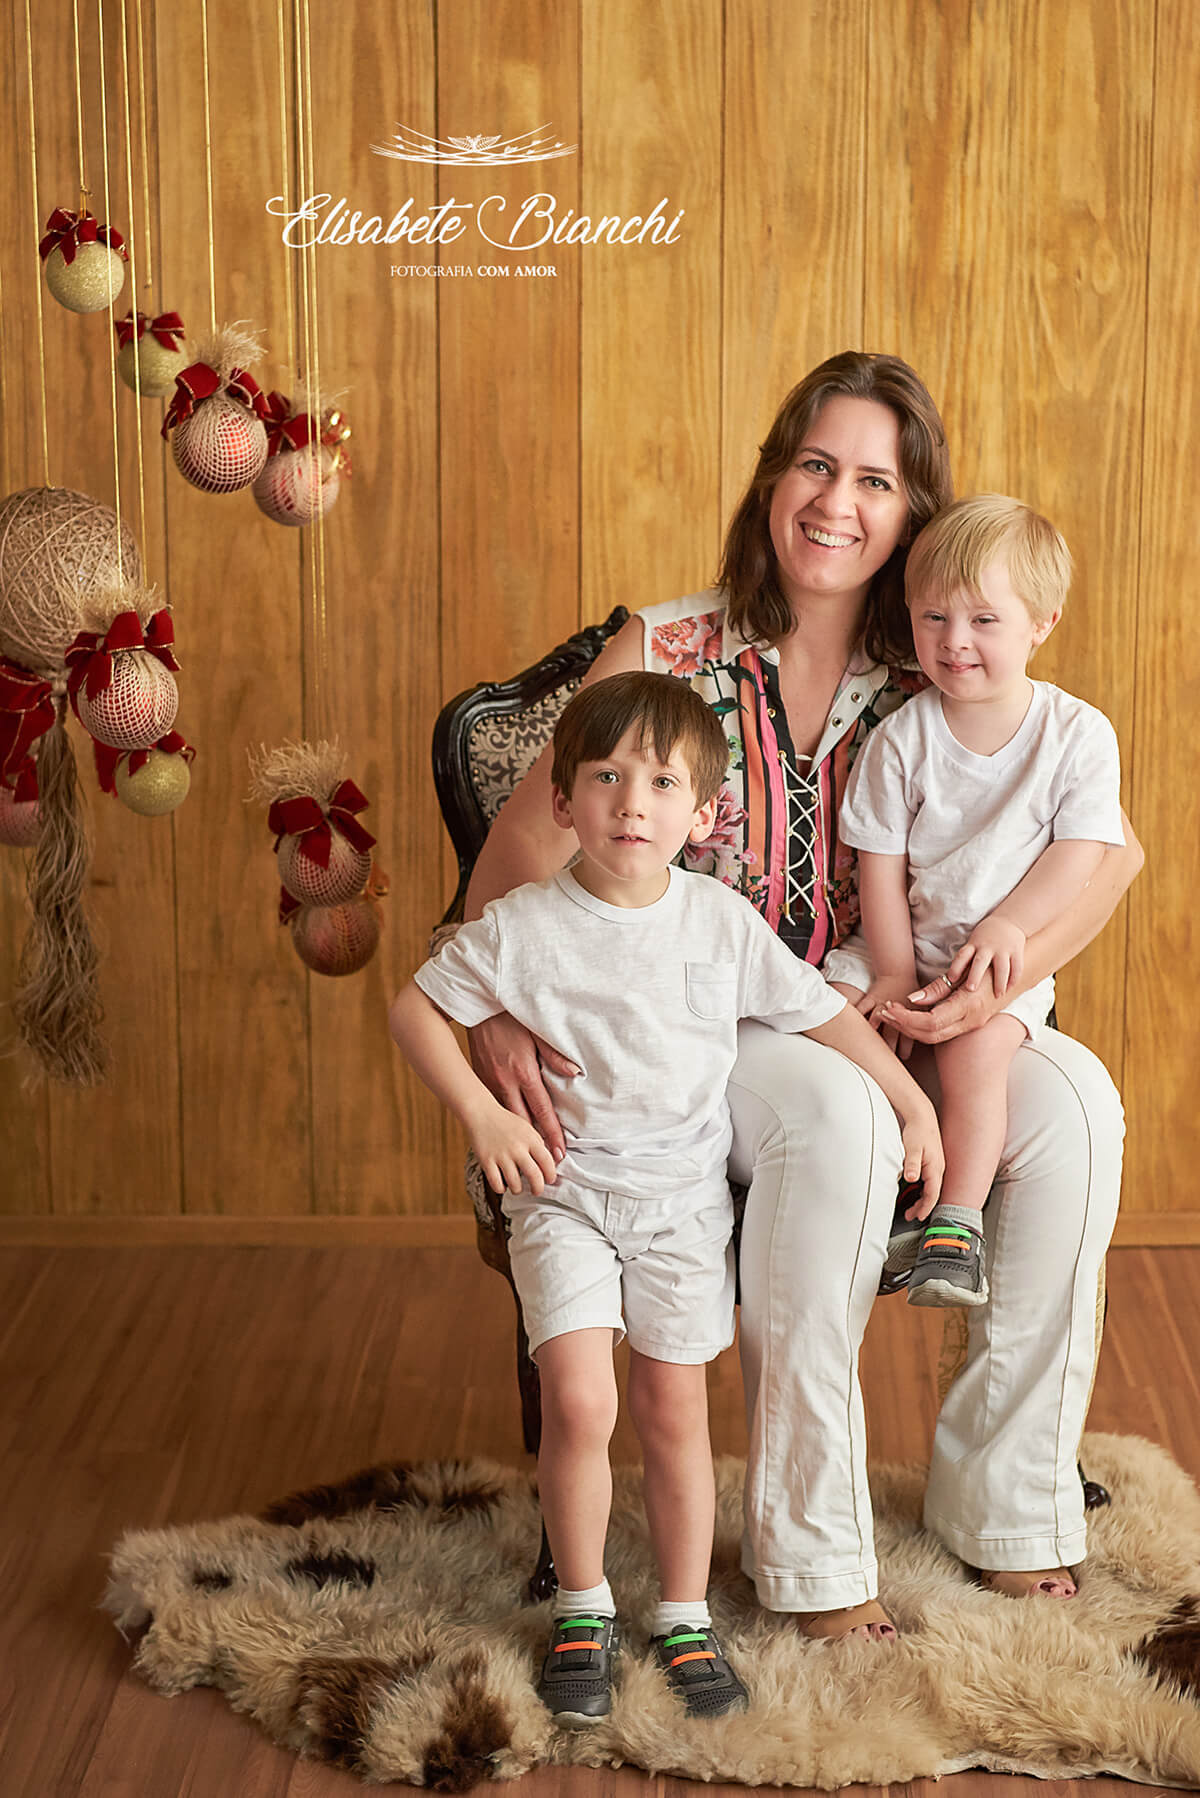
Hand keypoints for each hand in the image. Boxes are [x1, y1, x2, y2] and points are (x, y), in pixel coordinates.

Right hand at [468, 1012, 579, 1162]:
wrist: (477, 1011)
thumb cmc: (510, 1020)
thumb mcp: (536, 1034)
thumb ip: (554, 1055)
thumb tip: (575, 1072)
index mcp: (523, 1072)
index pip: (542, 1109)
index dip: (551, 1132)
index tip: (559, 1151)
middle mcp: (506, 1082)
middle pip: (523, 1121)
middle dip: (536, 1144)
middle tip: (548, 1162)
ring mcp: (490, 1083)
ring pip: (507, 1116)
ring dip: (519, 1135)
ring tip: (530, 1155)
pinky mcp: (481, 1080)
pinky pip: (495, 1104)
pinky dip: (504, 1119)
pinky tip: (510, 1130)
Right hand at [468, 1100, 559, 1197]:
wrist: (481, 1113)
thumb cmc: (506, 1122)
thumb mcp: (527, 1128)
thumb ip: (538, 1144)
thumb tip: (551, 1163)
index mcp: (530, 1139)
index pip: (547, 1162)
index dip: (551, 1175)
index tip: (550, 1180)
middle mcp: (517, 1148)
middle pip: (534, 1176)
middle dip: (538, 1188)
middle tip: (537, 1191)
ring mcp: (501, 1156)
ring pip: (515, 1184)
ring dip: (518, 1189)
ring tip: (517, 1187)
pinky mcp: (486, 1161)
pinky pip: (497, 1184)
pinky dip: (501, 1189)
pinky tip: (502, 1184)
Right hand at [856, 973, 918, 1059]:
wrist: (898, 972)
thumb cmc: (911, 992)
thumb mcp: (925, 1006)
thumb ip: (924, 1024)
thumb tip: (928, 1039)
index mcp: (911, 1016)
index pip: (907, 1039)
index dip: (903, 1052)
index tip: (900, 1058)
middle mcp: (896, 1012)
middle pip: (890, 1036)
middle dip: (887, 1049)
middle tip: (883, 1060)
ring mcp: (882, 1005)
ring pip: (875, 1023)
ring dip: (871, 1036)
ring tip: (867, 1048)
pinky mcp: (871, 998)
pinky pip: (860, 1008)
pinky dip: (856, 1017)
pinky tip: (850, 1027)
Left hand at [879, 974, 1002, 1044]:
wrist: (1015, 973)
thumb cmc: (989, 967)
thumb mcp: (964, 973)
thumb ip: (937, 988)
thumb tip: (911, 1000)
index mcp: (968, 1007)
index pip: (930, 1023)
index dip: (906, 1019)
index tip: (889, 1008)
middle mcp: (971, 1021)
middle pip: (929, 1034)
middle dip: (903, 1026)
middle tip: (883, 1012)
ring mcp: (972, 1026)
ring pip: (934, 1037)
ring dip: (909, 1028)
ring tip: (891, 1014)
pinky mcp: (970, 1025)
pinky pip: (941, 1032)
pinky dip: (921, 1028)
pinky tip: (909, 1018)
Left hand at [900, 1107, 942, 1211]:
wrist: (921, 1116)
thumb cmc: (917, 1131)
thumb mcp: (912, 1148)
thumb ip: (911, 1164)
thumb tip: (911, 1178)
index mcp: (935, 1168)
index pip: (932, 1194)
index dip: (926, 1207)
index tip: (918, 1217)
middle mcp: (938, 1169)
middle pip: (932, 1194)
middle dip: (922, 1207)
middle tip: (911, 1216)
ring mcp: (935, 1166)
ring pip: (931, 1188)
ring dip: (921, 1200)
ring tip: (911, 1209)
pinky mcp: (931, 1162)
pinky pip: (929, 1182)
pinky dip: (922, 1191)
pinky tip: (914, 1192)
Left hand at [945, 914, 1026, 996]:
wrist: (1008, 921)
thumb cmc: (985, 938)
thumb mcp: (973, 943)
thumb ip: (966, 960)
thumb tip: (950, 981)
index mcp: (973, 945)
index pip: (962, 955)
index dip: (956, 967)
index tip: (951, 979)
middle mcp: (987, 946)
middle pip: (980, 961)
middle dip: (975, 975)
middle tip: (970, 989)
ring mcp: (1003, 949)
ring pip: (1001, 967)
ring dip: (999, 982)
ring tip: (998, 995)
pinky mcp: (1016, 951)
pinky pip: (1016, 967)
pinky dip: (1013, 979)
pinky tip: (1010, 988)